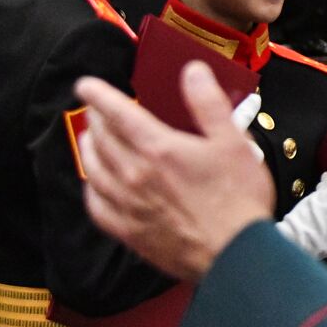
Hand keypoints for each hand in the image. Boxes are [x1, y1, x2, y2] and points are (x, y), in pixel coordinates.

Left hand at [74, 62, 276, 280]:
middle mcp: (136, 175)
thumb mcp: (233, 142)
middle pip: (101, 139)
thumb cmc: (239, 200)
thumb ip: (208, 104)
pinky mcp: (130, 232)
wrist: (236, 254)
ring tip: (91, 139)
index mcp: (160, 149)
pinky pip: (96, 206)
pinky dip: (91, 188)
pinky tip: (95, 184)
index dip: (99, 95)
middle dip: (95, 118)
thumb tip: (193, 72)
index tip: (86, 85)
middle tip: (96, 109)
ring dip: (88, 149)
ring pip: (93, 170)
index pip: (117, 113)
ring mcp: (129, 205)